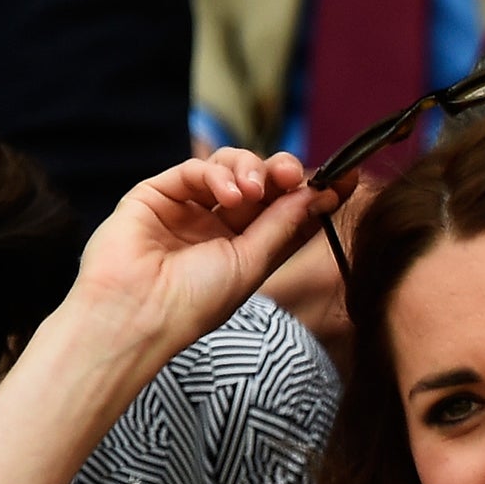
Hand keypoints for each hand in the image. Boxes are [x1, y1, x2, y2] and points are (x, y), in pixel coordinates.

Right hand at [70, 150, 349, 359]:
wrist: (137, 315)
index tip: (347, 175)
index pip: (287, 212)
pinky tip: (229, 194)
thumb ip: (283, 225)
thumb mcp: (253, 264)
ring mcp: (189, 207)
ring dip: (251, 170)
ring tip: (254, 189)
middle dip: (281, 174)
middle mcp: (218, 225)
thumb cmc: (194, 303)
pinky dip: (218, 174)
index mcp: (245, 248)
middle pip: (262, 184)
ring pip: (231, 168)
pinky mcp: (157, 193)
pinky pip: (195, 169)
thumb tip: (319, 193)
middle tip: (292, 174)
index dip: (315, 193)